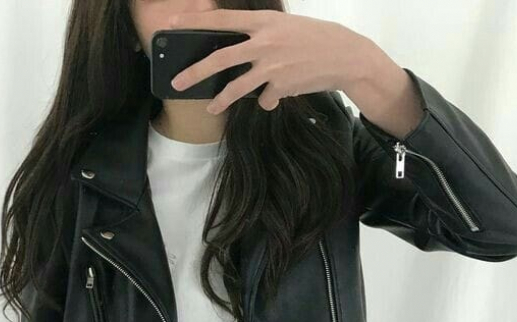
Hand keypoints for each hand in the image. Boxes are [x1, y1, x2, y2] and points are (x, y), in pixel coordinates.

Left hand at [167, 9, 368, 113]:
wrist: (344, 56)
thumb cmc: (314, 38)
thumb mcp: (285, 26)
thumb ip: (260, 36)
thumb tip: (237, 53)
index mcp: (263, 22)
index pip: (222, 20)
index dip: (194, 22)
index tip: (172, 25)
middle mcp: (264, 43)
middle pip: (220, 58)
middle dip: (195, 72)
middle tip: (177, 82)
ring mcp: (272, 67)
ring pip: (236, 87)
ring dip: (221, 100)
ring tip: (210, 107)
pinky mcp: (281, 87)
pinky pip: (265, 99)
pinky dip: (268, 101)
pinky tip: (278, 96)